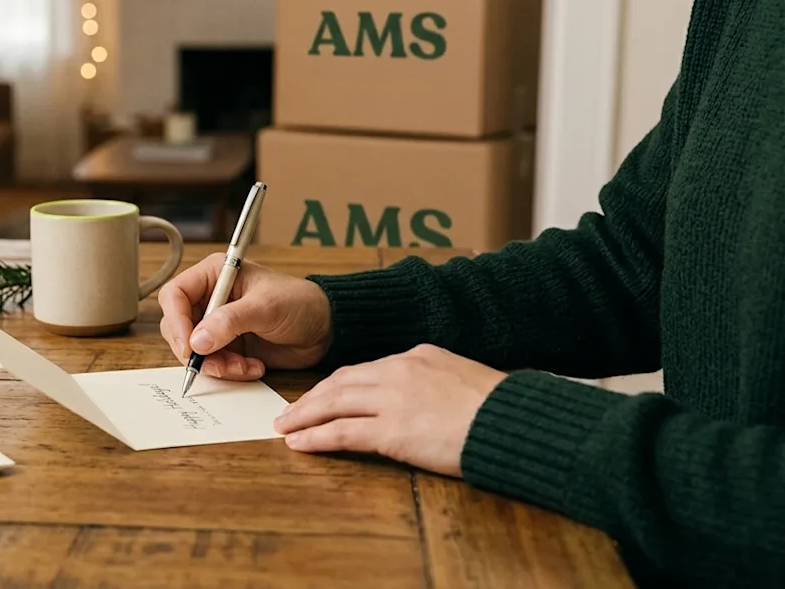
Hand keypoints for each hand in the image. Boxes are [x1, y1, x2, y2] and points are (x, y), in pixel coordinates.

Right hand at [158, 253, 332, 380]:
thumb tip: (196, 341)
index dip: (177, 321)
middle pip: (178, 327)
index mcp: (215, 275)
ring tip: (244, 367)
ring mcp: (217, 325)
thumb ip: (229, 322)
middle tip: (218, 363)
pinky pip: (212, 364)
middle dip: (196, 350)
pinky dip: (229, 371)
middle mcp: (211, 299)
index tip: (190, 345)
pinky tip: (253, 367)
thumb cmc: (299, 303)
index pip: (175, 296)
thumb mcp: (265, 308)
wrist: (325, 329)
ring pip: (193, 351)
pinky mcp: (228, 347)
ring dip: (216, 365)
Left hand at [273, 344, 504, 476]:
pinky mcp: (392, 431)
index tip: (321, 395)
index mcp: (417, 355)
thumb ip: (434, 383)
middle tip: (289, 412)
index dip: (337, 385)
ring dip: (304, 416)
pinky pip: (342, 433)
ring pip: (334, 404)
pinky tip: (299, 444)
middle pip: (341, 382)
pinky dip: (316, 438)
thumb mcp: (463, 379)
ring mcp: (393, 399)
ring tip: (285, 428)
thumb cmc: (500, 408)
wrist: (515, 421)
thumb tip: (424, 399)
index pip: (364, 369)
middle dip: (311, 398)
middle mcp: (399, 370)